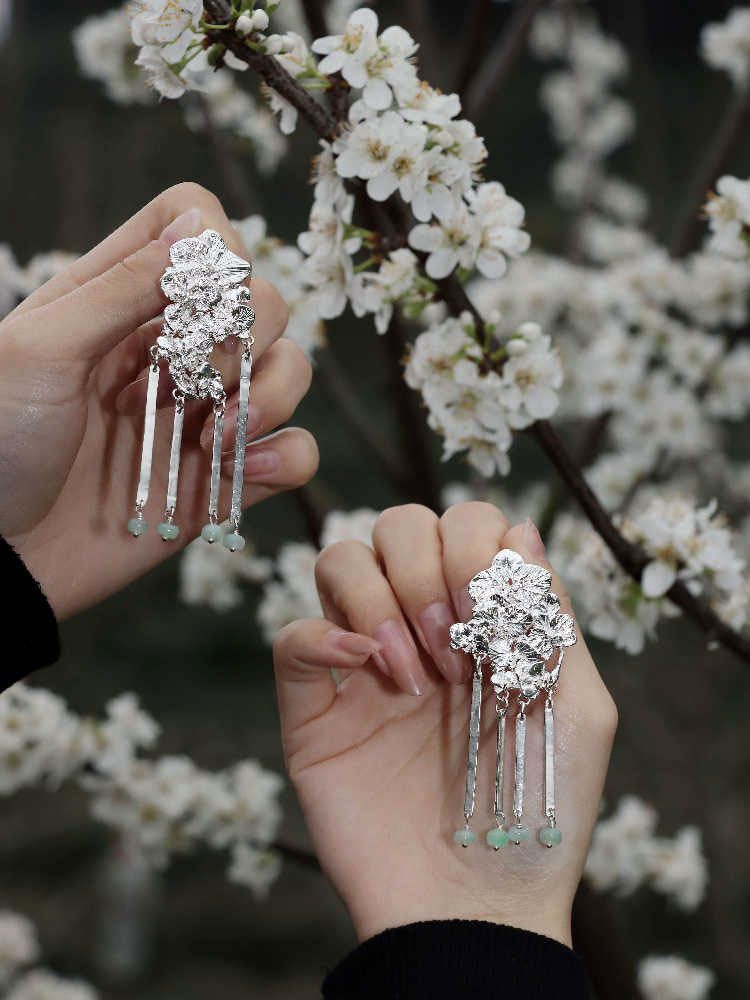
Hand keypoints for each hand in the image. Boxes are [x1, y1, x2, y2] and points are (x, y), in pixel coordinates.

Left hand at [0, 183, 317, 617]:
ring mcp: (203, 413)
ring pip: (291, 369)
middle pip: (263, 298)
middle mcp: (173, 347)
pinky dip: (287, 456)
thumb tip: (198, 225)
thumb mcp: (39, 350)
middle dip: (245, 338)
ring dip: (272, 396)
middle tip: (190, 385)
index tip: (198, 299)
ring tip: (213, 439)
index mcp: (121, 299)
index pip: (201, 227)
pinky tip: (245, 471)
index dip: (218, 247)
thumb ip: (119, 287)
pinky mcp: (225, 476)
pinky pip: (296, 451)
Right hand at [273, 503, 617, 946]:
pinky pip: (291, 637)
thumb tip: (522, 527)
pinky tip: (368, 672)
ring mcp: (362, 663)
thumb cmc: (537, 815)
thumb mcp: (577, 708)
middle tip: (456, 647)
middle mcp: (420, 626)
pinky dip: (322, 635)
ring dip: (381, 600)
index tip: (492, 613)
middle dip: (428, 570)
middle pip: (399, 524)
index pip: (465, 523)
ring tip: (419, 680)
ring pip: (339, 559)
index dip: (476, 546)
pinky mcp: (314, 708)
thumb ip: (552, 615)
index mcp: (481, 619)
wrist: (471, 909)